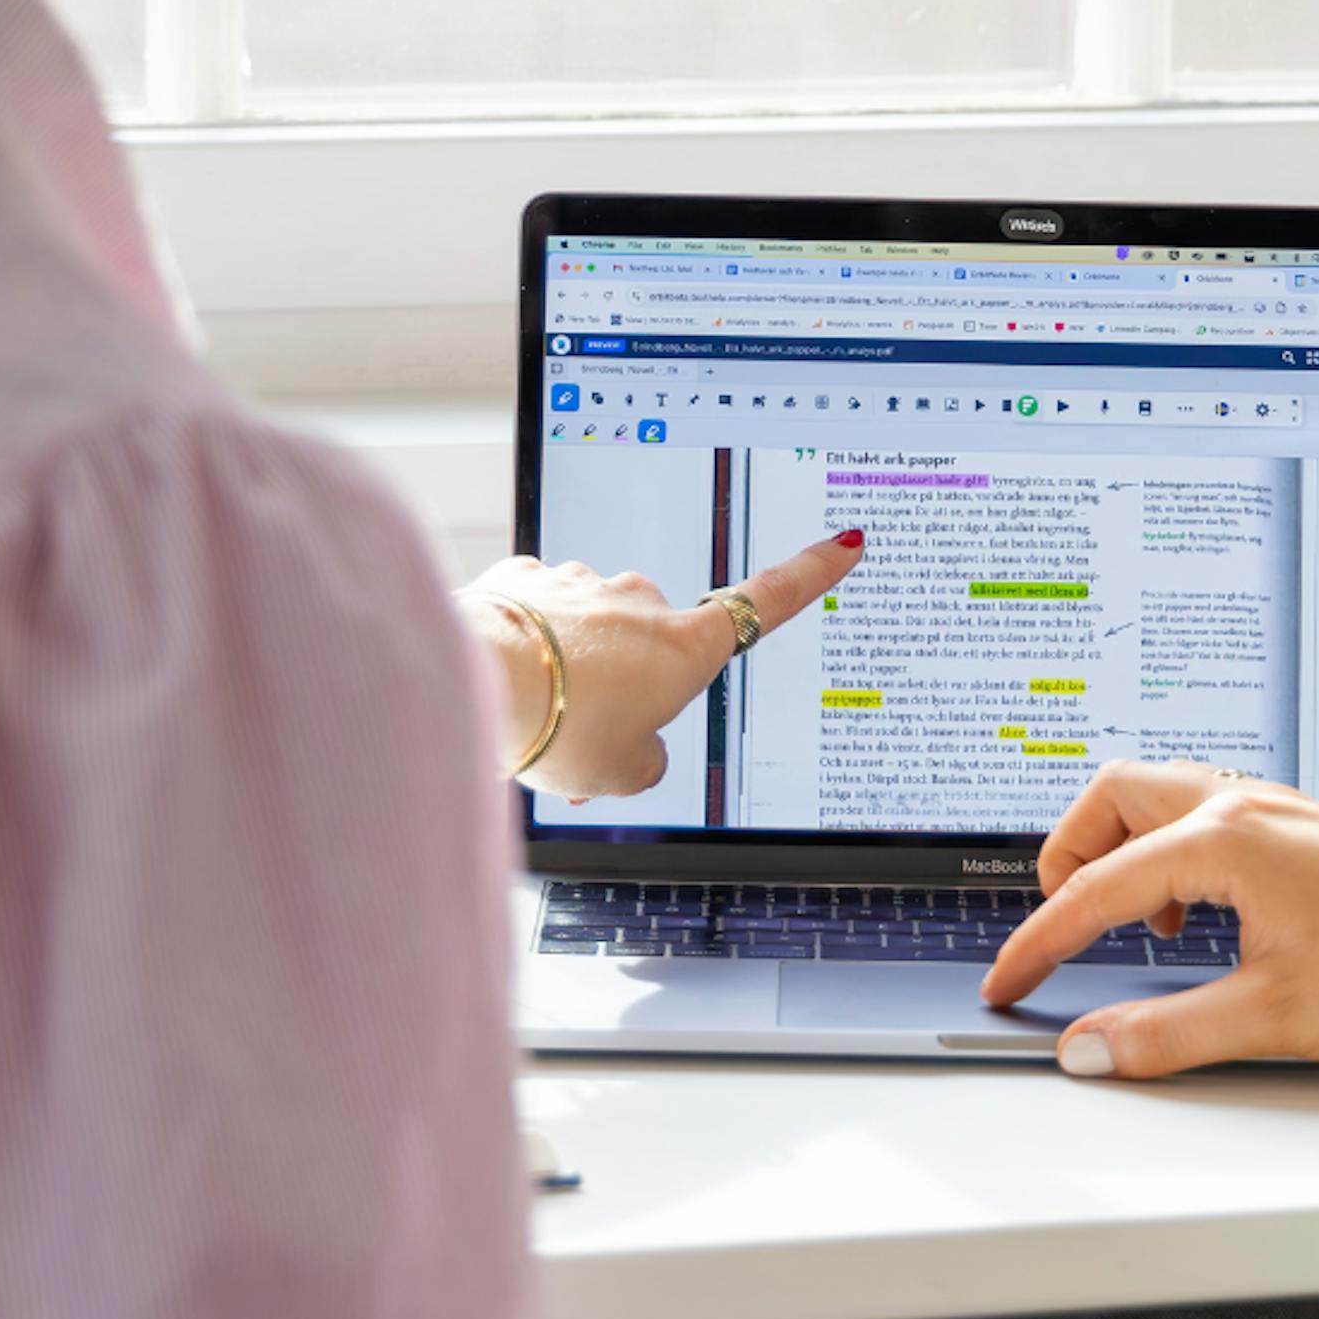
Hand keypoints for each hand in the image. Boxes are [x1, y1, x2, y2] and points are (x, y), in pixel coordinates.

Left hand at [463, 532, 862, 801]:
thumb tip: (633, 745)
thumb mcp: (622, 776)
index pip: (767, 604)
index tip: (844, 541)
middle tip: (587, 731)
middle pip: (651, 640)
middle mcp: (639, 602)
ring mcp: (581, 584)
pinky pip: (539, 615)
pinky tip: (508, 677)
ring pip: (588, 629)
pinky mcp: (527, 580)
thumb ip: (646, 761)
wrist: (474, 684)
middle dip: (625, 678)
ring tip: (536, 714)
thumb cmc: (558, 730)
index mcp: (684, 646)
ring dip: (571, 665)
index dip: (811, 574)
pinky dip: (528, 646)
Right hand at [977, 760, 1318, 1077]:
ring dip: (1121, 848)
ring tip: (1132, 924)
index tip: (1007, 983)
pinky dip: (1170, 852)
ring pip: (1157, 795)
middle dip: (1068, 855)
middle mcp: (1242, 803)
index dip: (1040, 942)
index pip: (1097, 887)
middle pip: (1111, 795)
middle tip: (1061, 925)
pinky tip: (1196, 915)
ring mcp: (1273, 807)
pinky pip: (1201, 813)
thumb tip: (1088, 1049)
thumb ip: (1166, 1035)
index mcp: (1224, 839)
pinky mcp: (1296, 827)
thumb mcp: (1274, 1017)